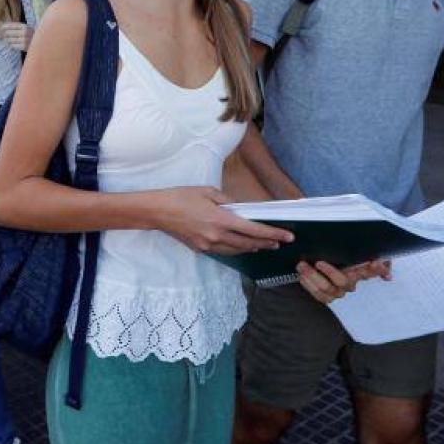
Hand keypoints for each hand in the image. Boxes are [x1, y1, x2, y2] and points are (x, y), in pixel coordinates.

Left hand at [0, 22, 33, 51]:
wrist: (42, 44)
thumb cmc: (31, 35)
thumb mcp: (26, 29)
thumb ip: (16, 28)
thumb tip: (2, 28)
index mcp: (24, 26)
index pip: (10, 25)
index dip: (4, 27)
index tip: (0, 28)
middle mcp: (24, 32)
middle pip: (8, 33)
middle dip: (3, 34)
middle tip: (0, 36)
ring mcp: (24, 40)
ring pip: (10, 40)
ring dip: (7, 40)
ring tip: (7, 40)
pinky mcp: (24, 47)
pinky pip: (13, 45)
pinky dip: (12, 45)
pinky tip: (13, 44)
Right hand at [157, 186, 293, 254]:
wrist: (157, 211)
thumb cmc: (181, 196)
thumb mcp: (208, 191)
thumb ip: (228, 201)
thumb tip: (241, 208)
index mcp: (220, 219)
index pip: (253, 230)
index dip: (272, 234)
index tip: (286, 236)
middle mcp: (217, 236)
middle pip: (248, 243)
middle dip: (266, 243)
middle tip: (280, 242)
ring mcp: (208, 245)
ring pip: (237, 250)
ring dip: (253, 248)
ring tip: (264, 245)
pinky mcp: (201, 249)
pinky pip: (225, 252)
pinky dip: (237, 249)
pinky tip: (243, 246)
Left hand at [296, 258, 390, 303]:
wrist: (320, 265)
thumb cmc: (340, 259)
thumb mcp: (352, 253)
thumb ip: (370, 260)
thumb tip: (386, 271)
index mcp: (360, 271)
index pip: (372, 270)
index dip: (376, 269)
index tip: (375, 262)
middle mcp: (350, 283)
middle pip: (343, 281)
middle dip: (329, 272)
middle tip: (318, 262)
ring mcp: (338, 291)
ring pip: (327, 289)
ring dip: (313, 278)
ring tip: (302, 266)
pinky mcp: (326, 296)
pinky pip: (318, 295)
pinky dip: (308, 285)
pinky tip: (302, 276)